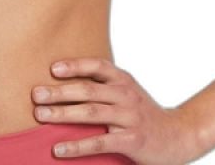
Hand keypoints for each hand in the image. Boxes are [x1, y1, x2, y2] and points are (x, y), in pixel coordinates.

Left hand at [31, 57, 201, 164]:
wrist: (178, 136)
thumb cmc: (142, 112)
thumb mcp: (127, 91)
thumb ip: (103, 85)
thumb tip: (64, 82)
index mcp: (122, 79)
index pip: (96, 65)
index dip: (75, 65)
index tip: (52, 68)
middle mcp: (125, 94)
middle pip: (88, 89)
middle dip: (59, 91)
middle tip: (36, 94)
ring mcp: (129, 117)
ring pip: (91, 113)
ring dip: (63, 114)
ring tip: (40, 116)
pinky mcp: (131, 140)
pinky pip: (99, 142)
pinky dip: (77, 145)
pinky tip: (58, 149)